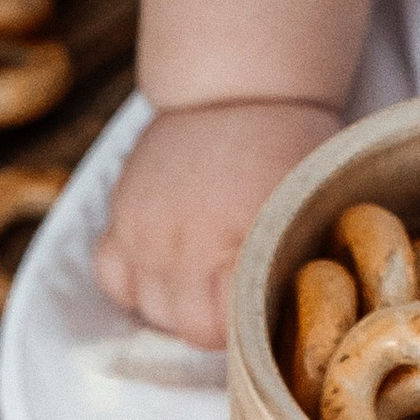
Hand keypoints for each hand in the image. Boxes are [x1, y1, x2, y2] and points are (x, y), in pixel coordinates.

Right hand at [91, 95, 340, 346]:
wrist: (240, 87)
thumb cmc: (288, 145)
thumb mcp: (307, 203)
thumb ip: (295, 262)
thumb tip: (299, 321)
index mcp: (237, 240)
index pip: (230, 332)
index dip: (252, 329)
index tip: (268, 314)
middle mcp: (183, 242)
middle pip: (189, 330)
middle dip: (218, 325)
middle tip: (241, 298)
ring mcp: (144, 228)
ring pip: (150, 310)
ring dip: (179, 307)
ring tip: (208, 281)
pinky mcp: (121, 212)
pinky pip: (112, 276)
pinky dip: (137, 283)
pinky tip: (167, 270)